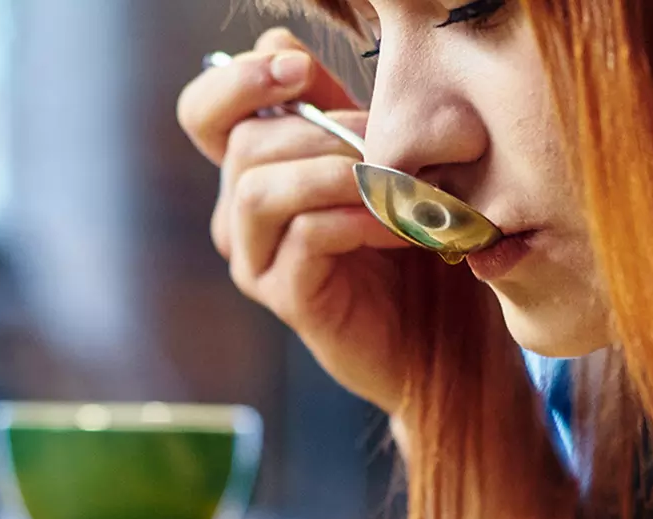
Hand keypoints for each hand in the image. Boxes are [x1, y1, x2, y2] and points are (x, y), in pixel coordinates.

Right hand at [178, 28, 487, 409]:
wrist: (447, 340)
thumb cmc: (416, 242)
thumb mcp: (379, 157)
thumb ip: (334, 108)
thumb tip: (280, 44)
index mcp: (254, 171)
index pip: (205, 113)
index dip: (237, 82)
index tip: (298, 70)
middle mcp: (240, 217)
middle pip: (243, 144)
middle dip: (321, 129)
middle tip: (386, 140)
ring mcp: (258, 261)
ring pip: (260, 190)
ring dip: (336, 172)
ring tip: (396, 184)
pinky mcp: (289, 299)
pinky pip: (305, 238)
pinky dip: (360, 220)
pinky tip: (403, 226)